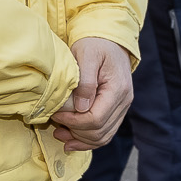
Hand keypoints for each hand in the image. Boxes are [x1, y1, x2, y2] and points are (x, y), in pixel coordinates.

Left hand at [51, 38, 133, 152]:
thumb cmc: (96, 44)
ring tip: (61, 135)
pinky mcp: (117, 109)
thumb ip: (85, 82)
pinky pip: (105, 131)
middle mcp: (124, 101)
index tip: (56, 115)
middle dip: (75, 133)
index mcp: (117, 89)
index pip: (96, 118)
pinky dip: (89, 139)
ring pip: (104, 136)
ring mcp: (122, 106)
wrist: (110, 40)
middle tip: (55, 126)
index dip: (74, 122)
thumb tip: (81, 108)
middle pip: (100, 131)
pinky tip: (72, 139)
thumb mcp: (86, 56)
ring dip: (81, 140)